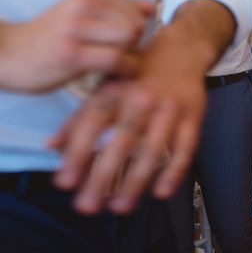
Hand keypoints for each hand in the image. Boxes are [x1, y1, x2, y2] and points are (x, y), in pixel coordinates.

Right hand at [0, 0, 153, 91]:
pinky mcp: (71, 53)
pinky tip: (114, 75)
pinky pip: (116, 59)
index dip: (138, 32)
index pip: (139, 10)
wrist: (7, 54)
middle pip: (138, 24)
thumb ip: (117, 10)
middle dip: (135, 45)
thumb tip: (152, 8)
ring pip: (130, 37)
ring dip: (130, 57)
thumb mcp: (83, 15)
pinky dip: (124, 70)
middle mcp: (83, 3)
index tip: (122, 45)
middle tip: (120, 58)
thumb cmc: (52, 38)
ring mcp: (76, 27)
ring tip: (115, 65)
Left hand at [49, 0, 234, 214]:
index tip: (64, 182)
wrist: (181, 51)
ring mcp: (170, 106)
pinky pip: (187, 146)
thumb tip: (51, 146)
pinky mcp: (194, 114)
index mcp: (116, 89)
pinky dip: (175, 171)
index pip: (93, 121)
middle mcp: (142, 97)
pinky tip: (161, 192)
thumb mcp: (105, 87)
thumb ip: (79, 117)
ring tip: (121, 207)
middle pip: (123, 139)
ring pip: (154, 146)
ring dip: (137, 179)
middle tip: (88, 205)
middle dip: (104, 174)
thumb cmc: (136, 74)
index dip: (78, 151)